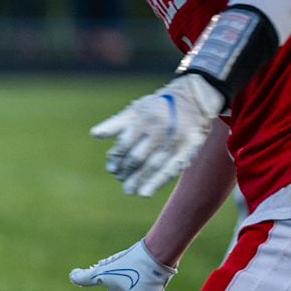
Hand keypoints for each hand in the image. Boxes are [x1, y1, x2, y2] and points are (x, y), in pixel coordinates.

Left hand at [90, 73, 224, 197]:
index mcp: (146, 118)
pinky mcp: (189, 148)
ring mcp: (177, 139)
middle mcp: (162, 129)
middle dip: (127, 171)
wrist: (195, 98)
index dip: (116, 157)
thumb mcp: (137, 109)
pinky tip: (145, 193)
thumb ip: (116, 123)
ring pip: (154, 165)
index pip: (126, 143)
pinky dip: (157, 182)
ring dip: (139, 180)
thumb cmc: (158, 106)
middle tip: (120, 178)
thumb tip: (94, 134)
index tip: (112, 167)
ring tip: (129, 190)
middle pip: (139, 157)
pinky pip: (171, 169)